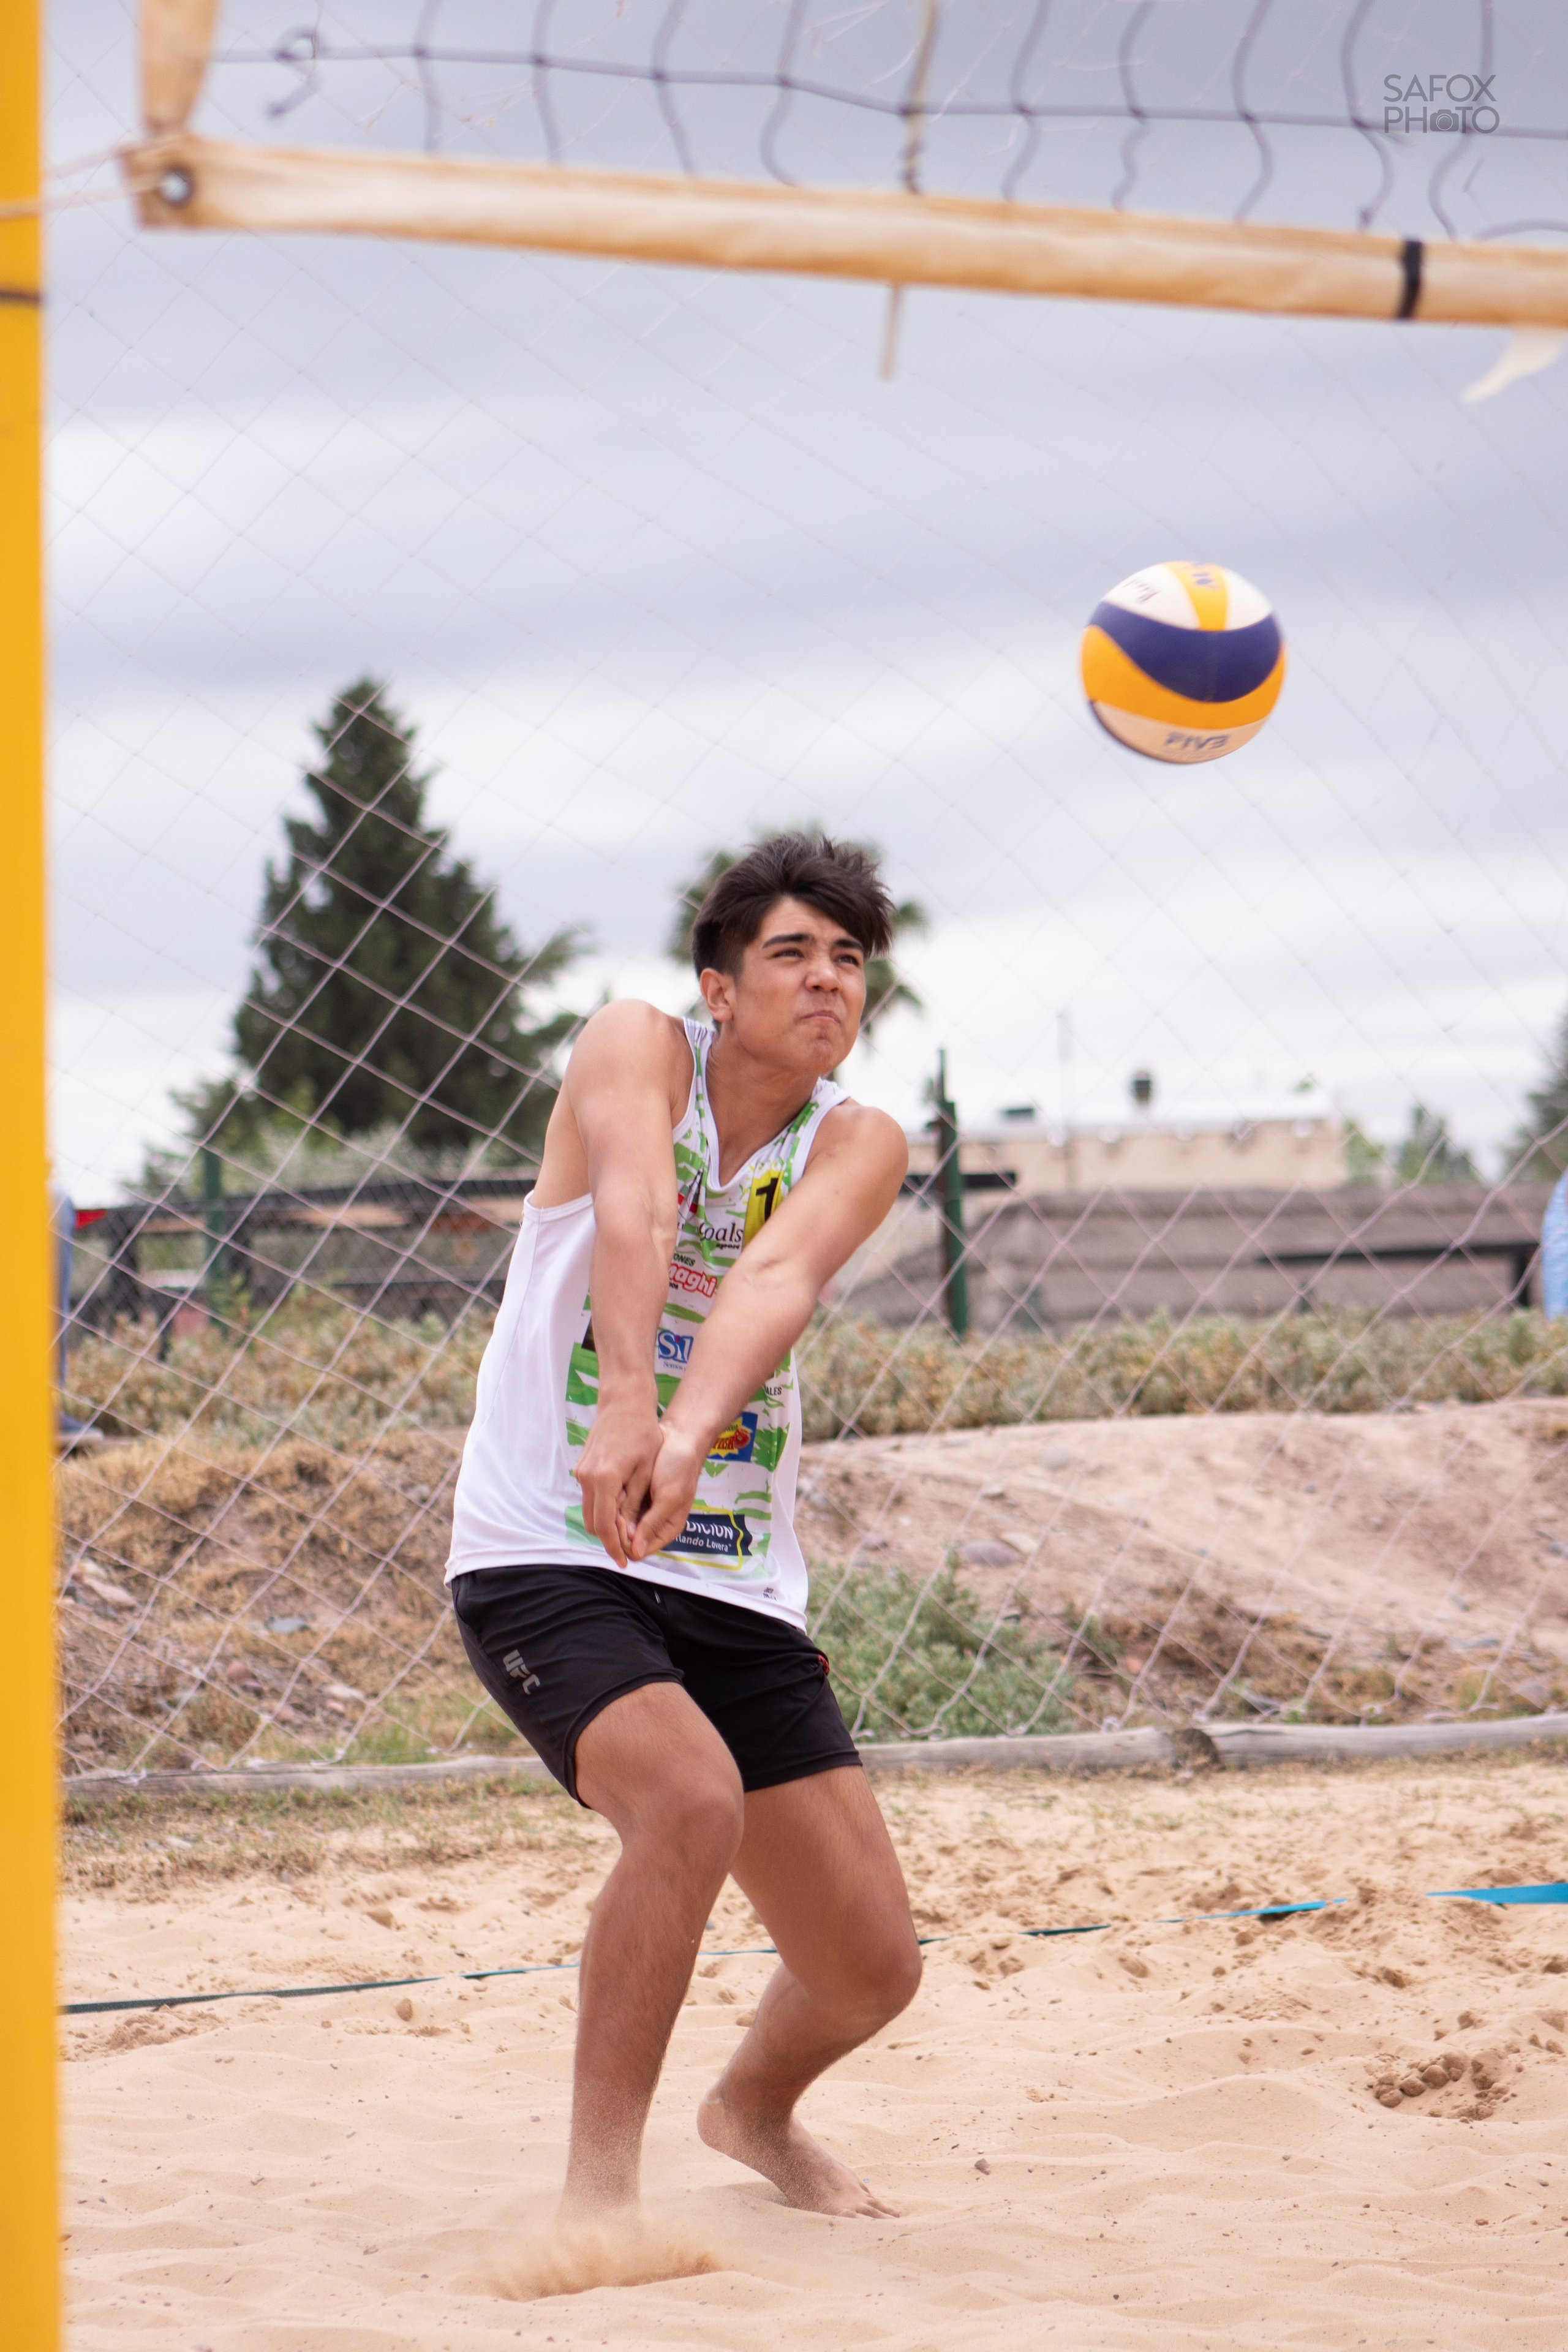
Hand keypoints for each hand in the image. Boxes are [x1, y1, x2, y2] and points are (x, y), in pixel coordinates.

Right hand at [573, 1394, 663, 1567]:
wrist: (624, 1402)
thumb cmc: (641, 1432)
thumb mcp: (645, 1470)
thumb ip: (634, 1502)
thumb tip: (631, 1532)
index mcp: (603, 1480)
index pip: (605, 1527)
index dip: (614, 1548)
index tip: (624, 1562)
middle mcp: (587, 1479)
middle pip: (592, 1523)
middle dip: (609, 1538)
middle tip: (630, 1546)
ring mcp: (582, 1472)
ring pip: (590, 1510)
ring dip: (607, 1522)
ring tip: (630, 1527)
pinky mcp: (584, 1467)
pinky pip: (591, 1496)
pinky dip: (604, 1507)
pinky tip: (623, 1506)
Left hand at [628, 1425, 708, 1561]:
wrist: (679, 1437)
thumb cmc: (680, 1467)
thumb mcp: (669, 1497)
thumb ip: (652, 1524)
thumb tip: (635, 1553)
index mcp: (667, 1529)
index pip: (640, 1551)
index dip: (626, 1542)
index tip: (620, 1521)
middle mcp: (654, 1523)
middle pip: (628, 1540)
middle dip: (619, 1528)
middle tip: (616, 1507)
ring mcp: (645, 1510)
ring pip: (622, 1524)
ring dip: (616, 1514)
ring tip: (617, 1495)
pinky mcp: (637, 1496)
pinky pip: (621, 1507)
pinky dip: (616, 1502)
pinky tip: (616, 1489)